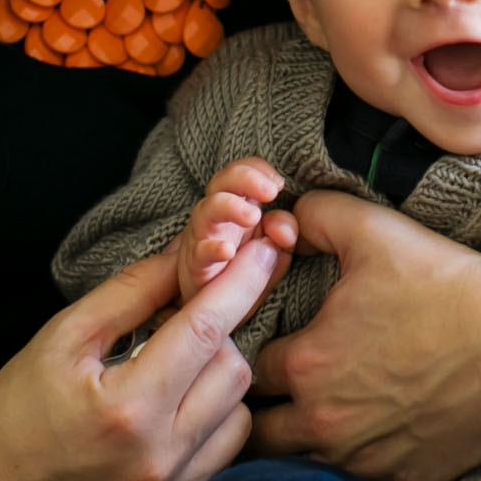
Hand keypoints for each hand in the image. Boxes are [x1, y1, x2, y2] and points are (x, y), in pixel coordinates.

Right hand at [0, 230, 287, 480]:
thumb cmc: (18, 405)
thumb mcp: (64, 335)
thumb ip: (132, 292)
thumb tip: (190, 252)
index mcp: (126, 408)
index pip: (206, 331)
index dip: (241, 283)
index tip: (265, 250)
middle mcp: (157, 459)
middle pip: (235, 372)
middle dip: (220, 337)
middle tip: (184, 329)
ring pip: (241, 418)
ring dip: (220, 385)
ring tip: (177, 376)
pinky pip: (225, 461)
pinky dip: (214, 429)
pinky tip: (177, 416)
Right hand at [180, 155, 297, 303]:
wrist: (216, 311)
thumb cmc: (245, 273)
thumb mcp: (275, 251)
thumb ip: (285, 234)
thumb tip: (283, 229)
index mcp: (236, 206)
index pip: (241, 173)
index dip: (258, 170)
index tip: (279, 184)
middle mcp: (216, 217)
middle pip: (221, 182)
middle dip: (245, 178)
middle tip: (270, 191)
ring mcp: (202, 239)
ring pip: (206, 209)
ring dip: (229, 206)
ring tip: (253, 216)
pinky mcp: (194, 268)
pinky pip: (198, 253)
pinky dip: (212, 248)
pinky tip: (228, 251)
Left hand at [243, 190, 480, 480]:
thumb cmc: (443, 283)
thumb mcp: (371, 230)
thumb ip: (313, 217)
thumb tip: (281, 221)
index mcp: (306, 365)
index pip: (249, 373)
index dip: (257, 358)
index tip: (276, 349)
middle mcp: (324, 422)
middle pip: (260, 435)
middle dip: (265, 413)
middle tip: (283, 394)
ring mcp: (363, 458)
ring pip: (302, 468)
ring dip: (303, 446)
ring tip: (324, 418)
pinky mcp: (401, 478)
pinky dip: (357, 464)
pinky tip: (372, 436)